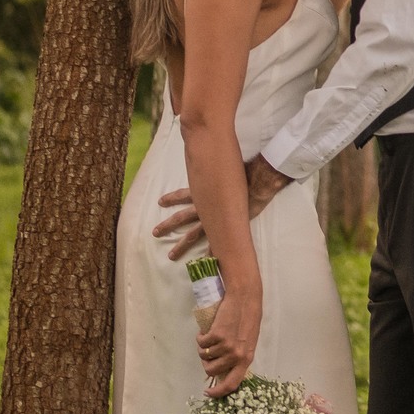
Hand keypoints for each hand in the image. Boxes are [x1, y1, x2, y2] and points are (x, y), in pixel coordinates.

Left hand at [155, 157, 289, 260]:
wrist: (258, 184)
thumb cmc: (246, 173)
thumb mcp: (225, 166)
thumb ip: (218, 164)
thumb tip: (212, 147)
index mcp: (205, 192)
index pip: (184, 194)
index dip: (172, 197)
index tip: (160, 200)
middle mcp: (206, 207)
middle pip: (182, 217)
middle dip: (168, 225)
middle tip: (155, 232)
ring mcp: (215, 220)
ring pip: (193, 235)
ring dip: (181, 246)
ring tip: (171, 256)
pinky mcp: (226, 230)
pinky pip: (214, 246)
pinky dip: (208, 256)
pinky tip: (201, 266)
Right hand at [199, 283, 261, 396]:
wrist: (244, 297)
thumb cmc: (247, 318)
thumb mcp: (247, 341)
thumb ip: (238, 355)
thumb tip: (222, 370)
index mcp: (246, 359)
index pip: (232, 384)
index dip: (218, 392)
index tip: (208, 393)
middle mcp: (237, 356)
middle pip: (211, 371)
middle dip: (206, 362)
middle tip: (208, 350)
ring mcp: (226, 346)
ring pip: (204, 356)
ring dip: (203, 348)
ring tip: (210, 336)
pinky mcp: (216, 335)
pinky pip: (201, 343)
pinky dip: (200, 337)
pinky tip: (207, 329)